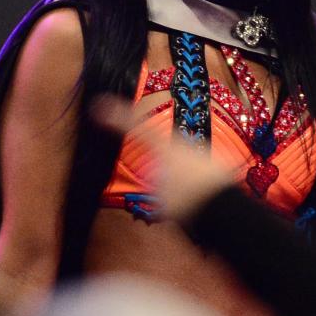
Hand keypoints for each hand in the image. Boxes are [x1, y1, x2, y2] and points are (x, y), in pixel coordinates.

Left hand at [91, 96, 232, 221]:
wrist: (217, 205)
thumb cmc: (215, 178)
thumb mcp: (204, 157)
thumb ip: (188, 157)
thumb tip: (186, 163)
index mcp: (170, 148)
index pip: (139, 129)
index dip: (118, 118)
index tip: (98, 107)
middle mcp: (157, 166)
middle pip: (158, 166)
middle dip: (172, 173)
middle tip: (196, 178)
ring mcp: (156, 187)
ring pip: (164, 187)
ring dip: (178, 190)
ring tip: (199, 193)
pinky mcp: (160, 208)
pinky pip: (169, 205)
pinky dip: (180, 207)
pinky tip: (195, 206)